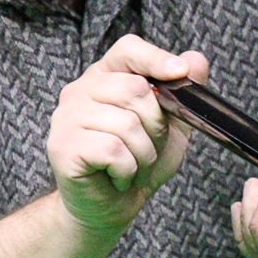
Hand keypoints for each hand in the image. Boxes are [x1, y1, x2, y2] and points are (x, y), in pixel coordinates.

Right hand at [47, 35, 208, 233]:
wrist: (109, 208)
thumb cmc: (136, 163)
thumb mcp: (170, 126)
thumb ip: (182, 93)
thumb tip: (196, 59)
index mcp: (105, 77)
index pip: (128, 49)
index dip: (155, 58)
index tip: (180, 73)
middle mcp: (80, 90)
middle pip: (134, 89)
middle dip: (156, 126)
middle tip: (149, 149)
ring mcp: (66, 117)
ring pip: (126, 124)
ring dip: (143, 154)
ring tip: (134, 167)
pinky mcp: (62, 146)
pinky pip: (112, 150)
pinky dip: (127, 169)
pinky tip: (119, 177)